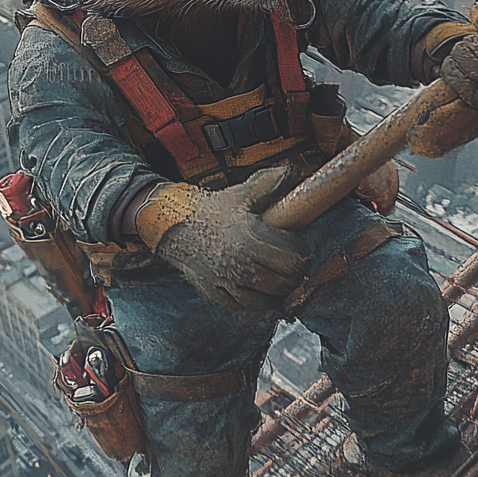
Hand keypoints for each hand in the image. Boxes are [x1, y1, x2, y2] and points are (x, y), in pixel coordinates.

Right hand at [135, 168, 309, 311]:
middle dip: (294, 277)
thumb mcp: (240, 194)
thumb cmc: (211, 210)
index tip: (303, 250)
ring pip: (264, 299)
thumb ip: (268, 183)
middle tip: (296, 270)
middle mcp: (239, 262)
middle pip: (282, 282)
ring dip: (278, 294)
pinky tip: (262, 295)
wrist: (174, 226)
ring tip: (283, 285)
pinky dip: (255, 304)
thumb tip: (291, 170)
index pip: (292, 258)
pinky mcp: (214, 292)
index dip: (303, 255)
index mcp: (251, 238)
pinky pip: (241, 306)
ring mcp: (225, 280)